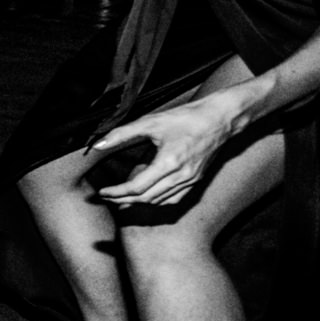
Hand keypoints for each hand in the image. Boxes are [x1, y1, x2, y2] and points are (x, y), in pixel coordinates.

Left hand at [90, 93, 245, 205]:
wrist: (220, 119)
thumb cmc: (188, 118)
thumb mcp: (151, 122)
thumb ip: (122, 134)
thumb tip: (99, 144)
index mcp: (169, 163)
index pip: (136, 188)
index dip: (116, 192)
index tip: (102, 192)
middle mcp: (181, 177)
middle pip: (146, 198)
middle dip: (123, 200)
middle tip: (107, 197)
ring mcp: (190, 181)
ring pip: (160, 201)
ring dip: (139, 202)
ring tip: (122, 198)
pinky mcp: (196, 180)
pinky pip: (173, 198)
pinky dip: (157, 200)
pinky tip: (147, 195)